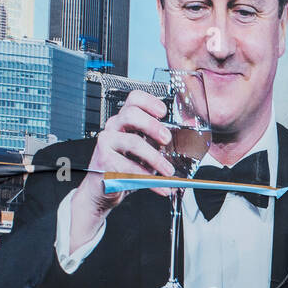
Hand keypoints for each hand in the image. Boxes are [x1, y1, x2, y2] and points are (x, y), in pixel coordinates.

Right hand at [69, 90, 175, 248]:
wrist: (102, 189)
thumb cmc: (124, 167)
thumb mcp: (143, 151)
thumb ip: (158, 142)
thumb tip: (185, 139)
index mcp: (124, 120)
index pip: (134, 99)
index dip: (149, 101)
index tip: (163, 112)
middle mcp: (113, 127)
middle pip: (131, 114)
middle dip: (153, 126)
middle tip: (167, 140)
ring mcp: (107, 143)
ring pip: (133, 142)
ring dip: (156, 159)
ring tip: (168, 171)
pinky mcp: (104, 161)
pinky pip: (130, 168)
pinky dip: (149, 180)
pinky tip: (160, 186)